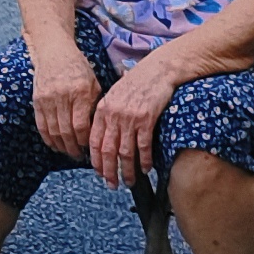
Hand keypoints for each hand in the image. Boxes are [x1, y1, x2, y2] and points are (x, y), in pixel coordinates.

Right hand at [30, 48, 102, 159]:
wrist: (54, 51)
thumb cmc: (78, 68)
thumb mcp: (93, 83)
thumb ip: (94, 105)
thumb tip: (96, 131)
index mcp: (81, 91)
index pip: (82, 126)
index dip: (85, 141)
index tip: (89, 147)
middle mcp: (63, 96)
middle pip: (67, 132)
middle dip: (74, 148)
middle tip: (79, 156)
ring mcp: (48, 99)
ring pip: (54, 131)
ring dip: (61, 146)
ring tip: (68, 152)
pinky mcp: (37, 100)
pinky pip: (41, 126)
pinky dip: (48, 139)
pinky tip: (55, 145)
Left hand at [87, 56, 180, 185]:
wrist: (159, 69)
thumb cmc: (138, 82)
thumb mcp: (116, 95)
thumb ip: (108, 114)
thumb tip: (104, 137)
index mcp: (103, 110)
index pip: (94, 141)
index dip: (96, 160)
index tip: (99, 172)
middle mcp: (114, 115)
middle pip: (107, 151)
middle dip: (108, 171)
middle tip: (111, 184)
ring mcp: (130, 118)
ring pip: (124, 152)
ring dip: (126, 170)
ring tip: (128, 181)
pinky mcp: (147, 119)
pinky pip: (143, 146)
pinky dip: (144, 160)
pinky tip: (145, 168)